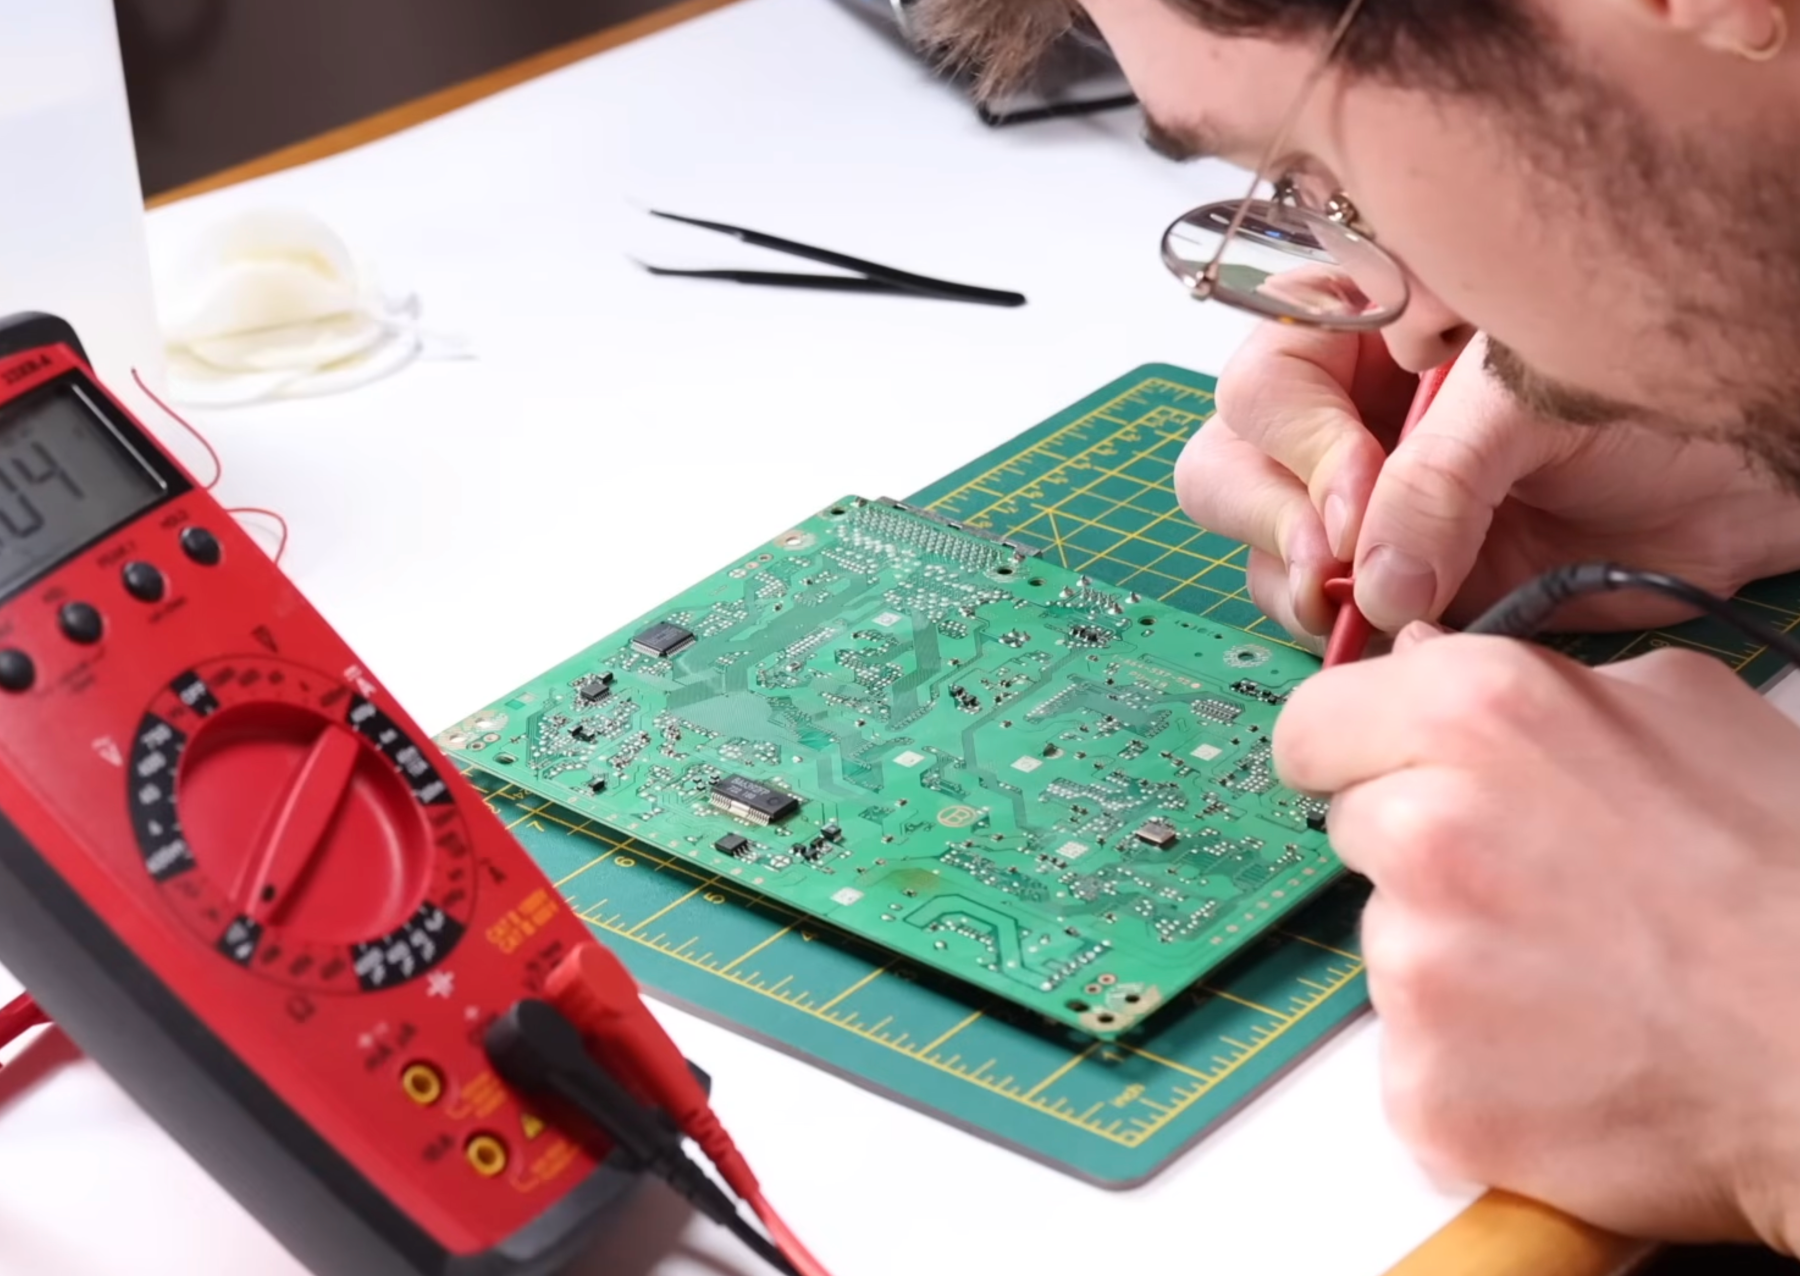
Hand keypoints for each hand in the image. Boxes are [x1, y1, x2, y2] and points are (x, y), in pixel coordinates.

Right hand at [1177, 326, 1799, 646]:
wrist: (1746, 477)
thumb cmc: (1655, 392)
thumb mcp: (1534, 402)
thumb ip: (1443, 479)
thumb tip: (1374, 581)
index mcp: (1368, 326)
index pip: (1266, 377)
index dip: (1298, 443)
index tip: (1360, 496)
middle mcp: (1351, 411)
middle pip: (1231, 460)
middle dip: (1270, 518)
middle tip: (1334, 564)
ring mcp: (1368, 499)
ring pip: (1264, 543)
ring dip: (1296, 583)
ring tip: (1366, 607)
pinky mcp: (1399, 574)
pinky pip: (1325, 609)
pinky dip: (1343, 632)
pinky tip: (1394, 632)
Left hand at [1277, 626, 1799, 1247]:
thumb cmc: (1790, 876)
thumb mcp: (1687, 711)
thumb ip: (1532, 678)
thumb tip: (1422, 659)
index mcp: (1474, 714)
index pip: (1312, 726)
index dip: (1351, 753)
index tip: (1383, 778)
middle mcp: (1423, 827)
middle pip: (1355, 832)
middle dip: (1421, 854)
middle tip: (1535, 887)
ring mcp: (1415, 964)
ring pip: (1389, 944)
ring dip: (1454, 958)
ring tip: (1577, 974)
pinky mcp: (1424, 1083)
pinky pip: (1415, 1054)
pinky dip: (1473, 1059)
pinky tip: (1568, 1050)